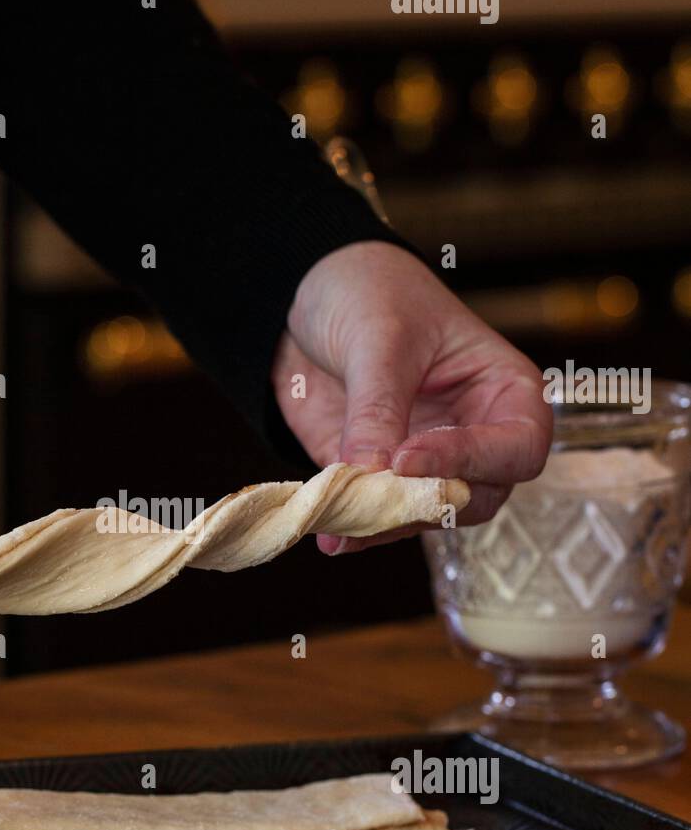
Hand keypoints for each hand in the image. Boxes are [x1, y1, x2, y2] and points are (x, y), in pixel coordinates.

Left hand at [275, 241, 551, 553]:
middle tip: (373, 499)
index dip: (471, 461)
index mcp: (504, 390)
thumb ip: (378, 408)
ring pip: (423, 516)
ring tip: (340, 522)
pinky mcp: (381, 477)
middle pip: (476, 497)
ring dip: (383, 525)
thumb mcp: (379, 339)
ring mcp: (428, 462)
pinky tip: (328, 536)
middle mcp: (475, 436)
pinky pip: (377, 515)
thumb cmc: (372, 293)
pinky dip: (353, 528)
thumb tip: (374, 474)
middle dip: (426, 505)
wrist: (314, 294)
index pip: (517, 448)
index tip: (408, 457)